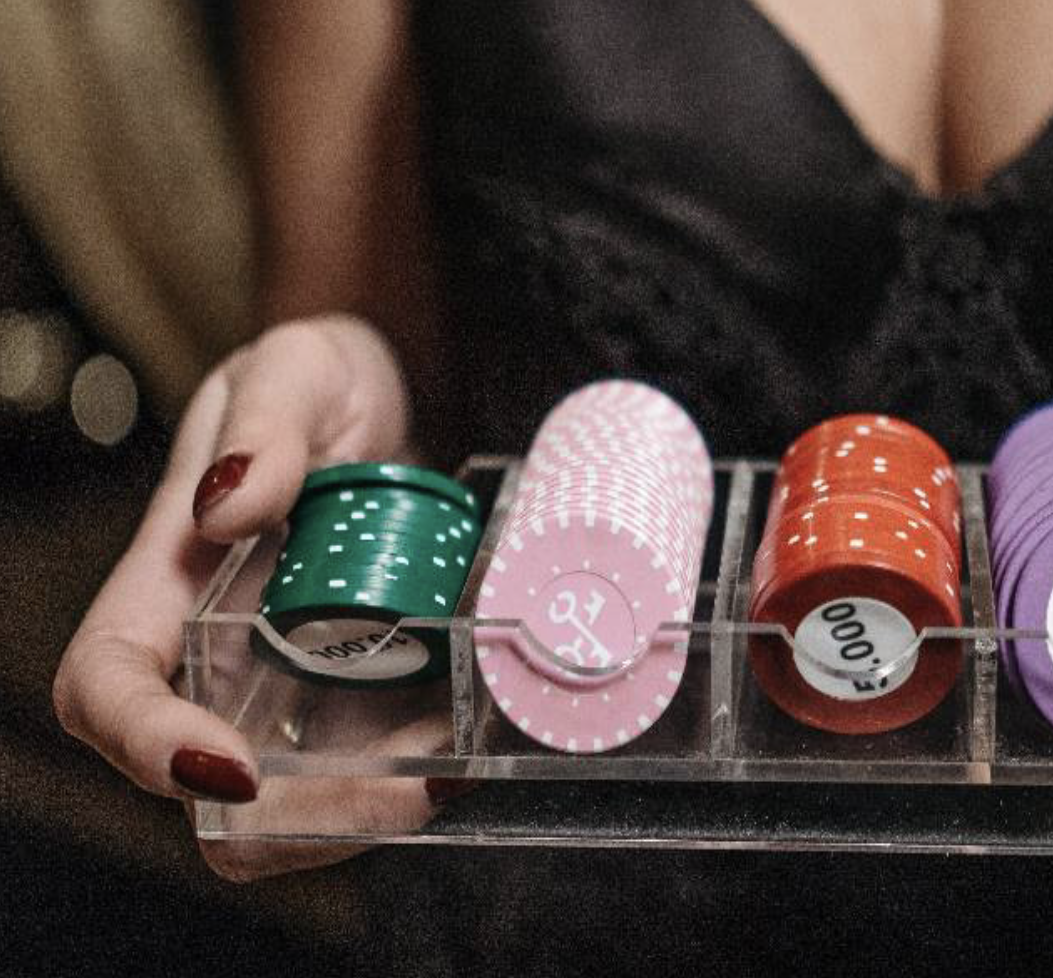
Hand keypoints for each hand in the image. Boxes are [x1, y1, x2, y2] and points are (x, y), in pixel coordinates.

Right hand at [52, 315, 451, 880]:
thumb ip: (266, 423)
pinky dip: (428, 771)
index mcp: (163, 586)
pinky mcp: (364, 697)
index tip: (232, 768)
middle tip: (415, 787)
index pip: (106, 689)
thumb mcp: (295, 370)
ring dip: (381, 808)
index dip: (149, 745)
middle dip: (306, 817)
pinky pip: (381, 768)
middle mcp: (214, 659)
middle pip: (210, 793)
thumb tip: (232, 503)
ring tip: (463, 763)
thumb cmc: (317, 383)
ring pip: (302, 806)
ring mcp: (288, 689)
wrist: (392, 400)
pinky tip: (485, 737)